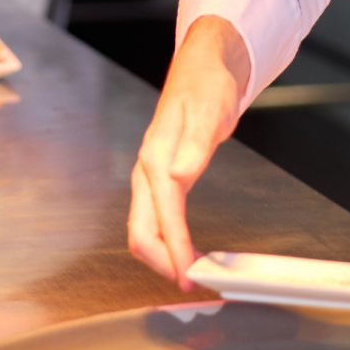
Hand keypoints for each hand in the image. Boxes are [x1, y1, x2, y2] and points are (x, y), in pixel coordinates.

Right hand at [127, 14, 250, 289]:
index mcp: (156, 155)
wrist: (203, 65)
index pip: (162, 213)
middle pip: (140, 230)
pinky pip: (156, 216)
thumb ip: (195, 144)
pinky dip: (167, 238)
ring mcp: (151, 174)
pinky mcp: (159, 176)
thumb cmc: (207, 84)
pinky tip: (183, 248)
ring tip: (188, 273)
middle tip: (188, 283)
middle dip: (162, 262)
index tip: (189, 271)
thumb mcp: (209, 109)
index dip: (175, 247)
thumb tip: (179, 176)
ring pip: (144, 226)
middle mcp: (147, 168)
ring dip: (163, 254)